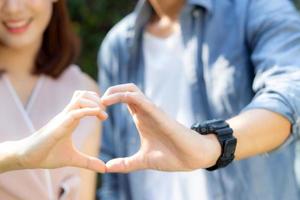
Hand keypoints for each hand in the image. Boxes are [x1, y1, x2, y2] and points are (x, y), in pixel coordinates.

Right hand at [16, 91, 106, 172]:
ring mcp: (62, 119)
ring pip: (79, 99)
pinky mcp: (58, 126)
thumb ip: (88, 162)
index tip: (105, 114)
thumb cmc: (47, 155)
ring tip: (102, 113)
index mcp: (70, 119)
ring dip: (93, 103)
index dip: (96, 102)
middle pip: (82, 94)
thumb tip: (104, 168)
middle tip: (105, 112)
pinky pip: (74, 113)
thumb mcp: (73, 159)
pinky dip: (87, 111)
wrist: (27, 158)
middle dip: (97, 99)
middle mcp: (66, 115)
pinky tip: (97, 113)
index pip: (84, 101)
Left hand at [101, 84, 220, 172]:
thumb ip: (126, 163)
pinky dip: (121, 96)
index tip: (94, 110)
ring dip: (113, 91)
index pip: (123, 99)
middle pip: (125, 89)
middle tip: (94, 103)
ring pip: (130, 89)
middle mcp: (145, 110)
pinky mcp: (157, 112)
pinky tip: (108, 103)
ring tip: (100, 101)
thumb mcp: (143, 161)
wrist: (191, 157)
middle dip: (108, 91)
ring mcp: (151, 110)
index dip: (107, 101)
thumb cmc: (171, 156)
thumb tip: (108, 168)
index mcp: (141, 118)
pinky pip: (138, 98)